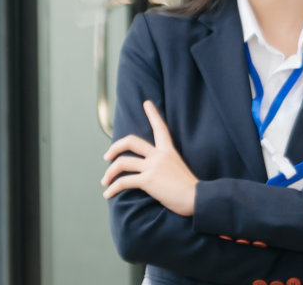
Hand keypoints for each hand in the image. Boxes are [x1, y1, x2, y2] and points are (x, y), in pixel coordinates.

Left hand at [100, 100, 199, 215]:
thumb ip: (165, 166)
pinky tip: (108, 195)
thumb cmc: (191, 189)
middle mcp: (160, 155)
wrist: (197, 198)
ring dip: (109, 173)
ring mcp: (153, 167)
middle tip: (107, 156)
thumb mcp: (178, 169)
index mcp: (169, 151)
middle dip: (115, 147)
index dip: (153, 114)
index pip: (161, 128)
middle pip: (131, 141)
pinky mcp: (148, 180)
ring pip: (122, 163)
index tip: (147, 103)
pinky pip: (123, 182)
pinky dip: (112, 189)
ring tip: (105, 181)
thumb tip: (153, 172)